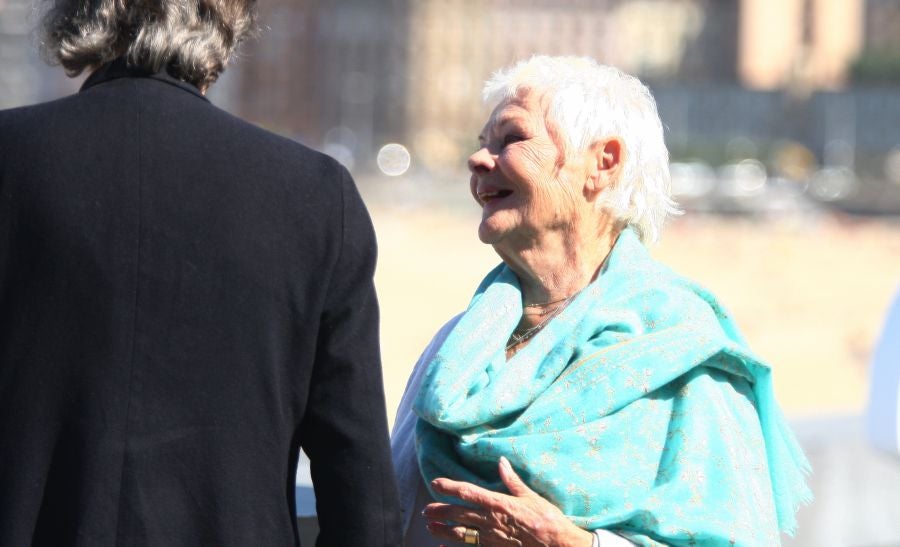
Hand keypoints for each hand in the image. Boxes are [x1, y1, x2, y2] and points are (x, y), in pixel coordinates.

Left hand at [422, 457, 593, 546]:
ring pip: (461, 533)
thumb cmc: (546, 519)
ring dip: (443, 529)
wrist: (555, 544)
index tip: (435, 482)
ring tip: (430, 526)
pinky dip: (456, 546)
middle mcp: (490, 520)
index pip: (467, 492)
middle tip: (426, 509)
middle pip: (458, 513)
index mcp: (497, 503)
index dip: (449, 487)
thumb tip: (502, 462)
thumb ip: (512, 480)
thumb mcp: (530, 496)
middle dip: (440, 510)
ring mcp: (490, 537)